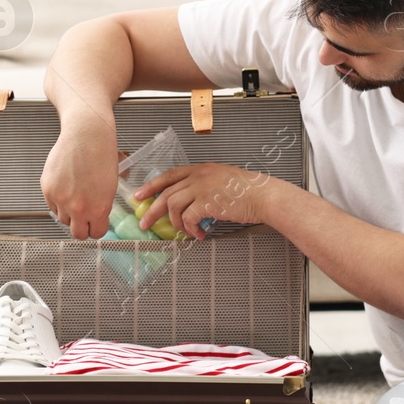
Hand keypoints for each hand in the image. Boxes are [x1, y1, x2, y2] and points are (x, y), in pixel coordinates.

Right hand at [40, 119, 118, 238]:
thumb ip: (101, 206)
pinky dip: (57, 202)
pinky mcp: (48, 189)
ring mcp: (61, 199)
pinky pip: (51, 206)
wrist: (86, 135)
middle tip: (84, 218)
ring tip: (75, 197)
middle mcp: (78, 208)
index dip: (96, 229)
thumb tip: (96, 218)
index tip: (96, 224)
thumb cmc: (101, 155)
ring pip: (63, 219)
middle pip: (77, 233)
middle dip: (82, 228)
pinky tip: (66, 189)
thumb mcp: (110, 187)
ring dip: (69, 213)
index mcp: (98, 208)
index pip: (96, 234)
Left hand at [134, 163, 280, 237]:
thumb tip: (191, 205)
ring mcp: (202, 187)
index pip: (169, 175)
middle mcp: (199, 175)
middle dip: (152, 210)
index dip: (152, 185)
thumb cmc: (248, 191)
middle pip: (166, 192)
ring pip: (173, 206)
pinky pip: (188, 218)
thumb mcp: (223, 180)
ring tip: (184, 233)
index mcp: (201, 169)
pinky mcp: (207, 202)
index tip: (140, 195)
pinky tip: (198, 234)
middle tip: (144, 222)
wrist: (264, 196)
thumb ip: (205, 186)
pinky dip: (189, 229)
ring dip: (175, 223)